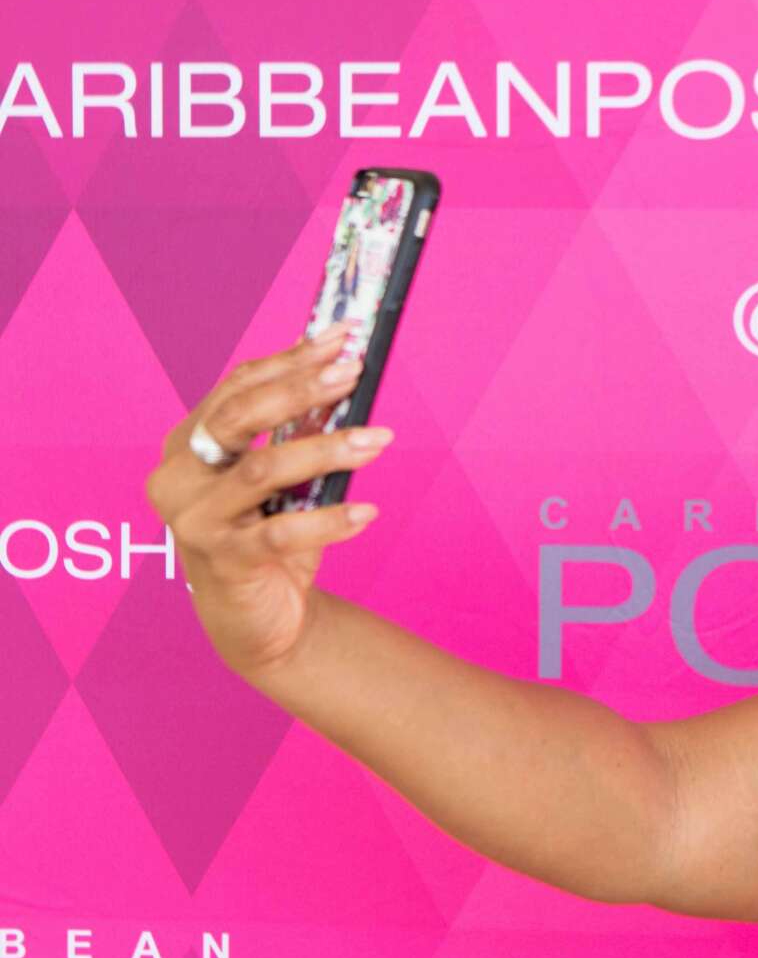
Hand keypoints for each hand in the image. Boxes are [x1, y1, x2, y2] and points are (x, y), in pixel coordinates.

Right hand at [144, 324, 393, 679]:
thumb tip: (340, 371)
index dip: (290, 359)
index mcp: (187, 444)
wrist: (258, 620)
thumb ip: (297, 432)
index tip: (341, 337)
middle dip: (302, 389)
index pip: (237, 387)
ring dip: (327, 449)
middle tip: (355, 373)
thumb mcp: (283, 479)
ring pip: (263, 469)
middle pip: (239, 417)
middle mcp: (178, 477)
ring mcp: (194, 520)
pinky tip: (367, 513)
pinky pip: (279, 533)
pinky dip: (329, 520)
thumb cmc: (269, 537)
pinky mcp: (221, 562)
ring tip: (378, 440)